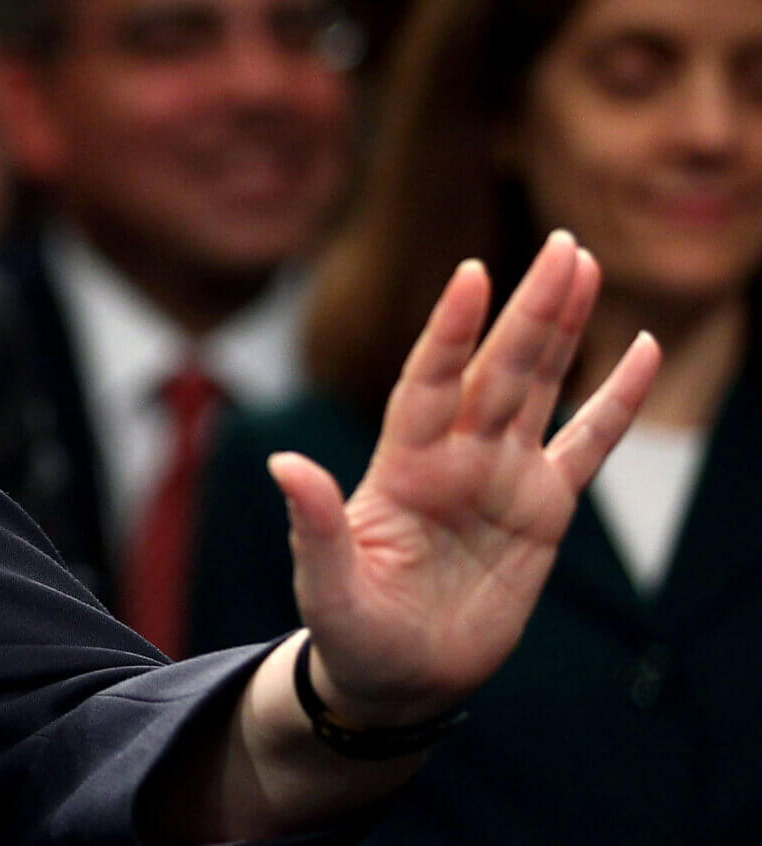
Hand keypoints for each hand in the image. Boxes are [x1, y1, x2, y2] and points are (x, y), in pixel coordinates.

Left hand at [270, 230, 658, 725]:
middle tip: (564, 244)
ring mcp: (501, 476)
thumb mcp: (325, 585)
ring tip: (585, 265)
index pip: (428, 383)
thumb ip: (313, 526)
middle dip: (529, 308)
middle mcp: (455, 456)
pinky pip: (587, 444)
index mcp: (402, 467)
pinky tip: (640, 351)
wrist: (395, 677)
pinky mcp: (542, 510)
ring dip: (563, 328)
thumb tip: (282, 463)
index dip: (449, 332)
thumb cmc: (350, 629)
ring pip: (539, 386)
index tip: (471, 276)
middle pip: (498, 369)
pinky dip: (616, 401)